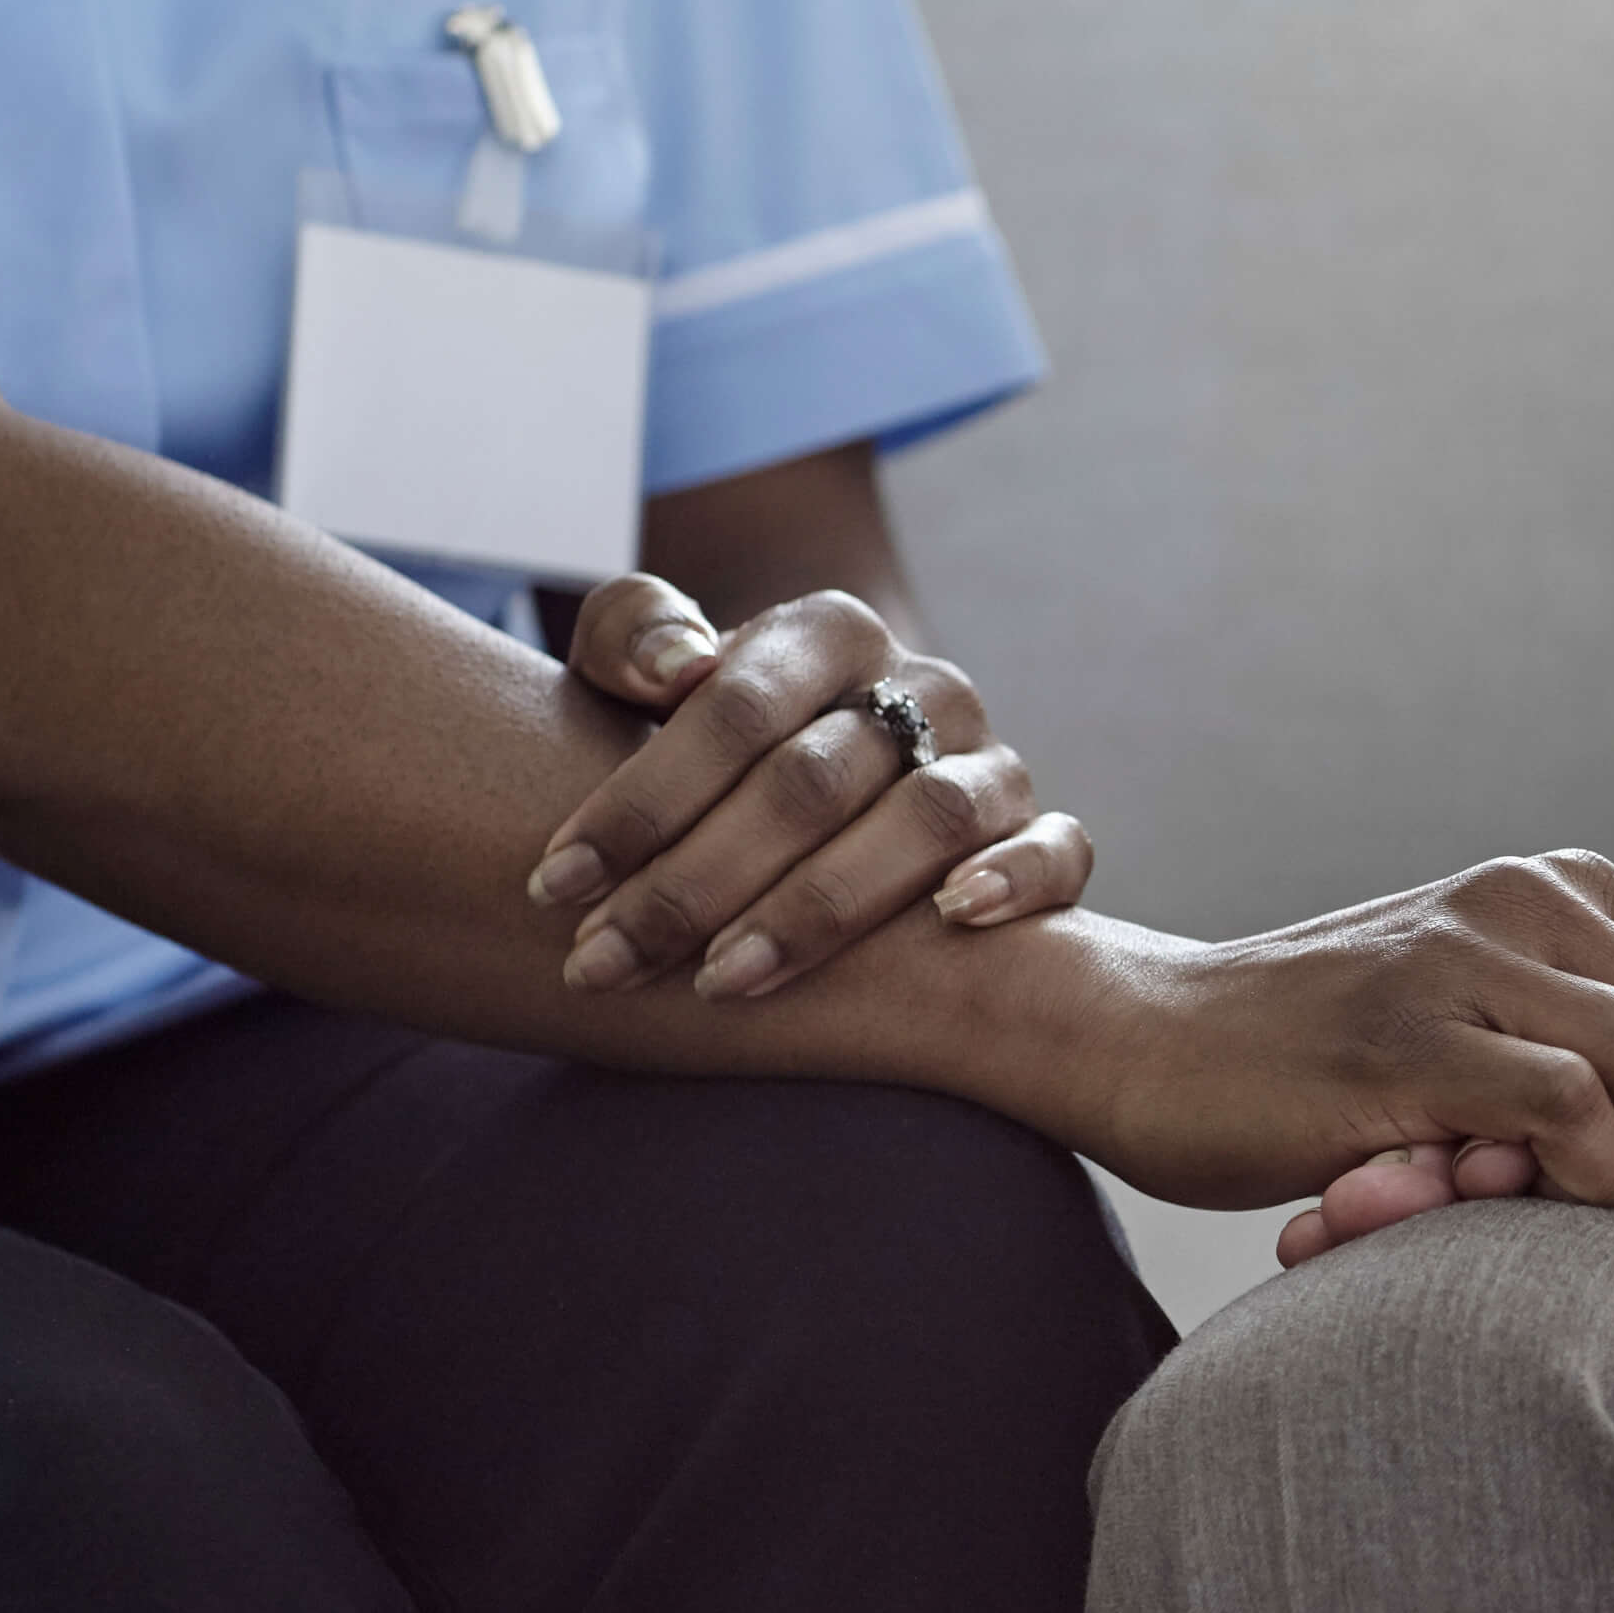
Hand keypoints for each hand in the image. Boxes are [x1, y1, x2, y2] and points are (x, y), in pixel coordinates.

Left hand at [529, 574, 1091, 1000]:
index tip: (553, 886)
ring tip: (722, 981)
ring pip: (924, 822)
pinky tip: (951, 919)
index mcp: (830, 630)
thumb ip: (632, 635)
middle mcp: (924, 686)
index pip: (732, 709)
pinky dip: (1018, 879)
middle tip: (605, 961)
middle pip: (812, 782)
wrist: (838, 761)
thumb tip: (672, 669)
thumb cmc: (716, 734)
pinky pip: (1060, 850)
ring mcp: (990, 760)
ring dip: (818, 908)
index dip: (639, 801)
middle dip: (695, 883)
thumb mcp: (651, 666)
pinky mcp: (1043, 830)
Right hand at [1057, 855, 1613, 1221]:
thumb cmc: (1325, 1057)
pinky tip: (1513, 1205)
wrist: (1146, 1042)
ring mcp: (1474, 957)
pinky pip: (1575, 1112)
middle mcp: (1538, 899)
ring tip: (1575, 1219)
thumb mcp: (1498, 999)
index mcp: (1572, 891)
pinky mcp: (1412, 1031)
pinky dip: (1580, 1188)